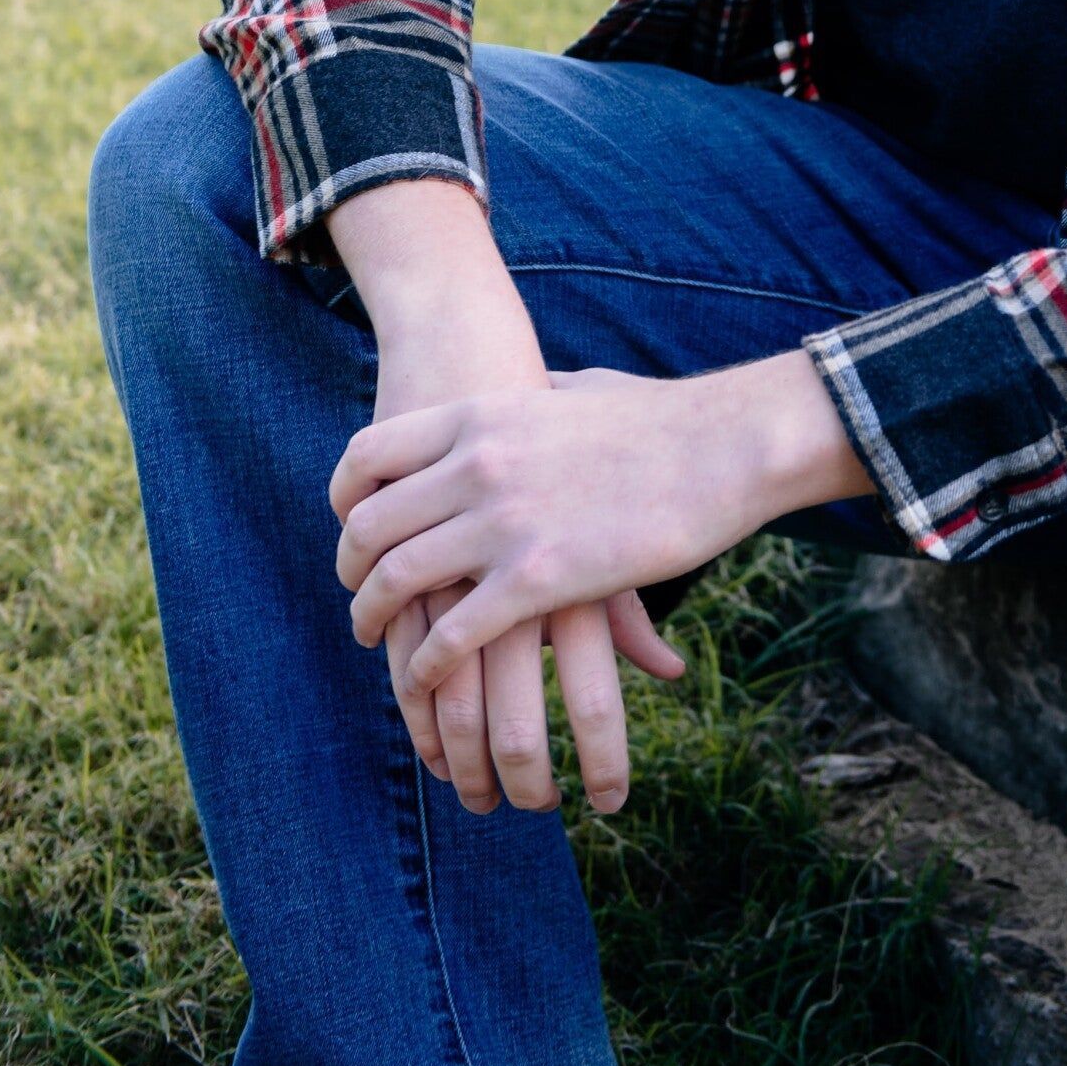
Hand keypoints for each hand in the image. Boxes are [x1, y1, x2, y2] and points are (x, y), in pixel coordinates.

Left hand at [326, 178, 683, 814]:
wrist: (723, 445)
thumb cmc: (660, 418)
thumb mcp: (578, 389)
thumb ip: (539, 394)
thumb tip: (534, 388)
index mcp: (481, 413)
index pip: (368, 455)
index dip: (344, 499)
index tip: (350, 528)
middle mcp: (476, 462)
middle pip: (370, 525)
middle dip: (351, 568)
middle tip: (359, 596)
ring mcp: (503, 521)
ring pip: (397, 581)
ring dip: (373, 619)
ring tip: (376, 641)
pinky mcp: (537, 579)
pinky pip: (451, 634)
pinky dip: (426, 665)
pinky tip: (428, 678)